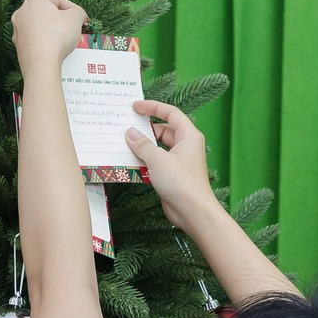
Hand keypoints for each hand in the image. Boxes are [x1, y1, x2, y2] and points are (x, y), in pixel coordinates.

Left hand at [10, 0, 88, 72]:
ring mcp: (17, 29)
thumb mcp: (76, 17)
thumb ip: (78, 11)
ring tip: (65, 39)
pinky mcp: (18, 45)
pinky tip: (54, 48)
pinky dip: (45, 41)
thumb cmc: (57, 37)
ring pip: (40, 26)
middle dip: (61, 19)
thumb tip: (77, 14)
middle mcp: (21, 12)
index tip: (79, 17)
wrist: (41, 65)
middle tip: (73, 27)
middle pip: (47, 12)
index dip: (71, 8)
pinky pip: (35, 39)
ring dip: (53, 30)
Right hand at [122, 100, 218, 232]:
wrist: (193, 211)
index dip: (153, 107)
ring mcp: (178, 160)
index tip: (135, 106)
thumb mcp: (158, 160)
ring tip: (124, 144)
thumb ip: (142, 145)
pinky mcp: (172, 173)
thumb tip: (130, 133)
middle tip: (126, 127)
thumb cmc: (181, 182)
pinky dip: (144, 159)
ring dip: (143, 146)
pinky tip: (130, 162)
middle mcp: (185, 145)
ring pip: (158, 146)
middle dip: (145, 129)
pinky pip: (155, 161)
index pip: (170, 113)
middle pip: (163, 129)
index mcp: (188, 136)